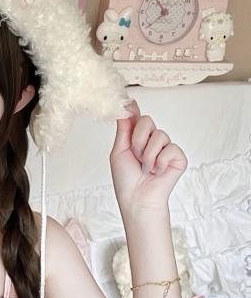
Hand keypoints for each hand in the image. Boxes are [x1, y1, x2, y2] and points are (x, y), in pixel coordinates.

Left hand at [110, 100, 187, 214]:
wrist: (137, 199)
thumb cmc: (126, 179)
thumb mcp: (119, 151)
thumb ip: (124, 129)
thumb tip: (125, 106)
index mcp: (136, 138)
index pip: (136, 117)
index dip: (132, 107)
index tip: (127, 98)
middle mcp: (152, 140)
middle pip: (147, 120)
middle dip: (138, 138)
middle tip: (135, 155)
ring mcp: (166, 148)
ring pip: (159, 135)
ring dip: (148, 154)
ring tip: (145, 168)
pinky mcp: (178, 157)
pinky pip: (170, 148)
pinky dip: (160, 161)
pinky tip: (157, 172)